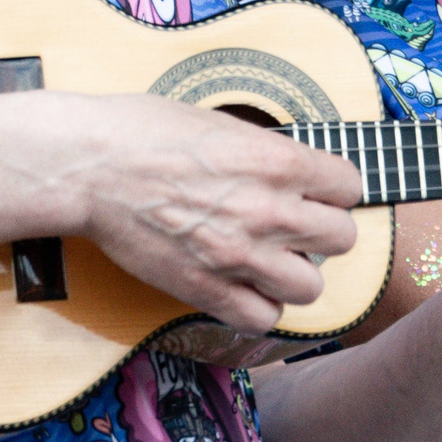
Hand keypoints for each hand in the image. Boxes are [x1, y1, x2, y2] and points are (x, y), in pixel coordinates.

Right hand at [64, 94, 363, 333]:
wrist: (91, 167)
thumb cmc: (144, 131)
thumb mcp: (221, 123)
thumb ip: (264, 153)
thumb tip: (290, 170)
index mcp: (278, 160)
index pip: (350, 186)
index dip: (334, 189)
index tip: (318, 192)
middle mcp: (269, 210)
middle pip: (342, 238)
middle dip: (323, 232)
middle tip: (298, 227)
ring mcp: (240, 255)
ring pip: (311, 287)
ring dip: (295, 275)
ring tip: (273, 260)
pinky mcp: (206, 289)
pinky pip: (263, 318)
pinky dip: (259, 307)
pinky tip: (244, 287)